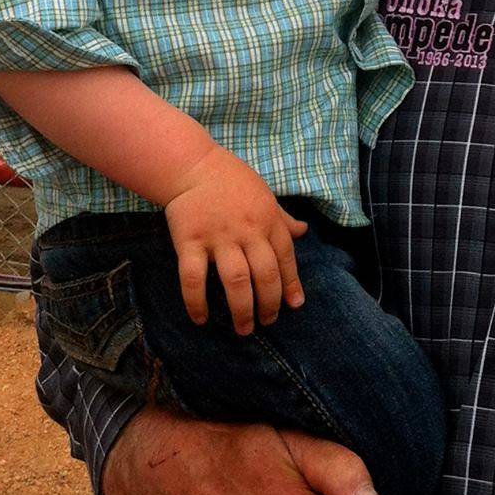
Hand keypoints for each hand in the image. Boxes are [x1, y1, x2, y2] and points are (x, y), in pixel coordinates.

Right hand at [164, 147, 307, 332]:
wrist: (193, 165)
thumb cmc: (232, 180)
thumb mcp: (265, 195)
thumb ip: (282, 218)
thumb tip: (305, 231)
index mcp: (267, 219)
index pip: (285, 258)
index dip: (291, 284)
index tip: (294, 305)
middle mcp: (247, 230)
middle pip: (265, 274)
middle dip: (269, 303)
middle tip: (266, 322)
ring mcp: (219, 237)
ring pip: (236, 281)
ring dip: (242, 309)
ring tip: (244, 329)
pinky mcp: (190, 241)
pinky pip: (193, 277)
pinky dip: (196, 302)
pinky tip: (201, 319)